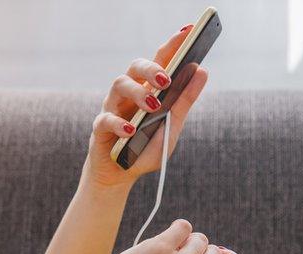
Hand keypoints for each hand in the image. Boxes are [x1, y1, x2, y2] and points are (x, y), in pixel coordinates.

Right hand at [83, 24, 209, 188]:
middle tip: (167, 79)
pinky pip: (106, 118)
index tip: (188, 31)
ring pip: (119, 84)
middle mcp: (129, 92)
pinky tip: (132, 129)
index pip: (160, 60)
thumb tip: (202, 71)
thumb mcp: (172, 126)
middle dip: (151, 68)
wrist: (122, 174)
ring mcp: (113, 106)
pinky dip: (120, 123)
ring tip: (154, 105)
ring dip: (139, 92)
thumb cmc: (147, 147)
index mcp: (148, 88)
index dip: (173, 44)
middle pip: (135, 66)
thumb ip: (184, 100)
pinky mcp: (100, 127)